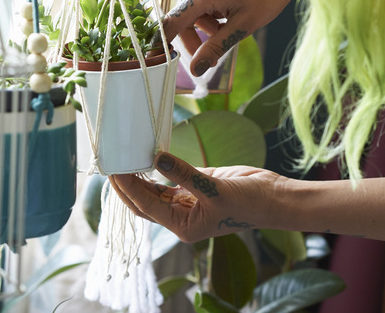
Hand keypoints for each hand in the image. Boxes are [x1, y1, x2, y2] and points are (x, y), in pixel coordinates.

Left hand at [108, 152, 285, 242]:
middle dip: (126, 186)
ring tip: (123, 158)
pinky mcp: (194, 187)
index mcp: (183, 226)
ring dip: (138, 178)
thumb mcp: (214, 188)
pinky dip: (156, 170)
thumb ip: (184, 173)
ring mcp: (186, 202)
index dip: (129, 189)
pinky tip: (144, 158)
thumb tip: (157, 158)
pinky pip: (169, 179)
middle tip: (111, 164)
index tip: (115, 171)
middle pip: (143, 202)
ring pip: (154, 191)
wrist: (274, 198)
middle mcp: (180, 217)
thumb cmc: (249, 203)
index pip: (146, 207)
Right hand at [162, 0, 304, 75]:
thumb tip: (196, 70)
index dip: (164, 40)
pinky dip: (209, 4)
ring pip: (193, 5)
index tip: (159, 55)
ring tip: (228, 22)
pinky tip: (228, 6)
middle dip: (197, 35)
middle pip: (184, 15)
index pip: (173, 21)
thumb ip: (215, 48)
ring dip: (206, 20)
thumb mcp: (243, 27)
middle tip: (213, 52)